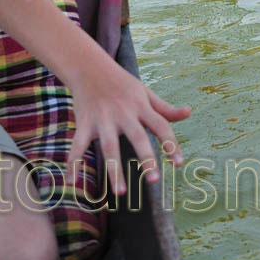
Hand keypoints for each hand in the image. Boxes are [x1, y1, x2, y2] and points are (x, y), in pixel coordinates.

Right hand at [66, 56, 190, 195]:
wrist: (89, 67)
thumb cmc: (121, 83)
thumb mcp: (145, 92)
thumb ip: (165, 108)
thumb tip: (189, 112)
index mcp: (141, 106)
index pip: (161, 126)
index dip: (171, 144)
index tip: (179, 164)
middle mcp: (124, 113)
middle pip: (137, 137)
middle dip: (146, 158)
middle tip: (154, 180)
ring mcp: (103, 119)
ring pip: (109, 147)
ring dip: (114, 170)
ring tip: (121, 193)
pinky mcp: (84, 123)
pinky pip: (77, 146)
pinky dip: (73, 164)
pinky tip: (71, 183)